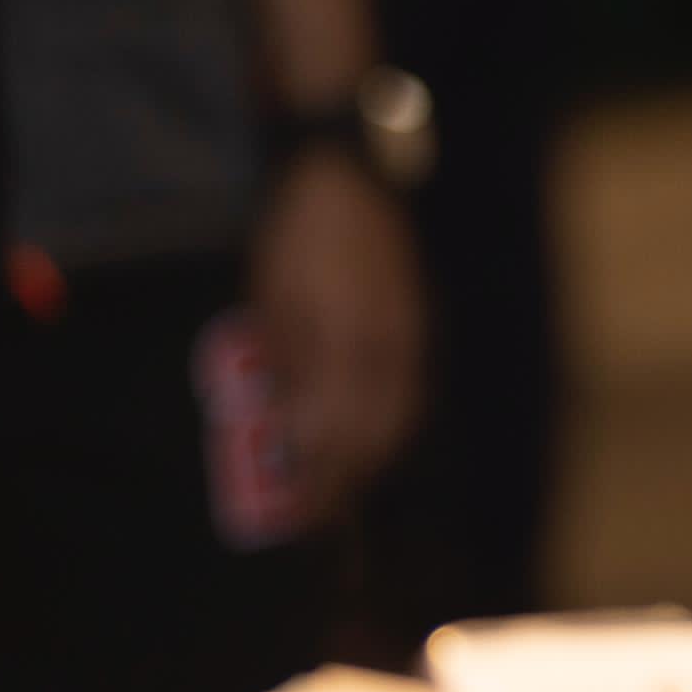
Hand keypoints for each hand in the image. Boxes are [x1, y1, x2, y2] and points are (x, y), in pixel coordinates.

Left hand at [246, 146, 426, 518]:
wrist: (345, 177)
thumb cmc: (295, 237)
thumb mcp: (271, 301)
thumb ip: (286, 366)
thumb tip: (291, 429)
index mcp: (346, 345)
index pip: (336, 435)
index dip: (319, 481)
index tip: (299, 514)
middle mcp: (388, 348)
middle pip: (374, 436)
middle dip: (346, 480)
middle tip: (319, 512)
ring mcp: (411, 336)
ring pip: (401, 417)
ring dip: (374, 456)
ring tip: (347, 481)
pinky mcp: (420, 324)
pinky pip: (413, 390)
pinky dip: (395, 422)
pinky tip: (378, 432)